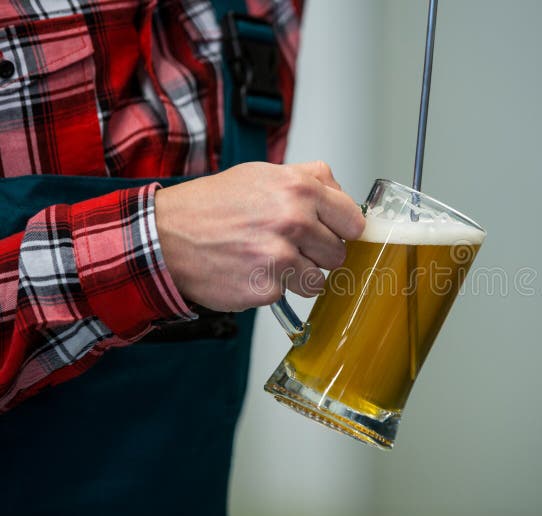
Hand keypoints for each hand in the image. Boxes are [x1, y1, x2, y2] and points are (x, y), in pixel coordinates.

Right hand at [154, 161, 364, 311]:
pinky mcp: (266, 288)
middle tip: (288, 245)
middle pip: (339, 253)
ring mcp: (281, 257)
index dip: (341, 229)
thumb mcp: (262, 174)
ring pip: (319, 280)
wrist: (165, 236)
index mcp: (299, 189)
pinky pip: (288, 294)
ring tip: (267, 259)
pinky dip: (271, 288)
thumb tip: (342, 194)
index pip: (354, 220)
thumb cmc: (211, 206)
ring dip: (298, 275)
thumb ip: (309, 178)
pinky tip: (249, 271)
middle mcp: (294, 221)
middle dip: (318, 254)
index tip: (330, 232)